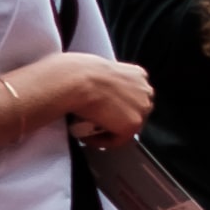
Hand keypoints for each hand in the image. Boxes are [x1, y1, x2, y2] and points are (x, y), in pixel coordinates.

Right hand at [0, 51, 153, 145]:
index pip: (133, 97)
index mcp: (136, 73)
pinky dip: (104, 139)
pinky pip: (119, 141)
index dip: (114, 106)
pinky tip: (89, 126)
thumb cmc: (67, 73)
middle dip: (113, 118)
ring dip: (106, 129)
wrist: (65, 81)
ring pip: (125, 128)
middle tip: (88, 114)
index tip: (96, 108)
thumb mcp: (90, 68)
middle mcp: (144, 88)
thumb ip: (102, 79)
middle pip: (133, 114)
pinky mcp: (132, 124)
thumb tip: (93, 90)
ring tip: (86, 117)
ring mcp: (140, 106)